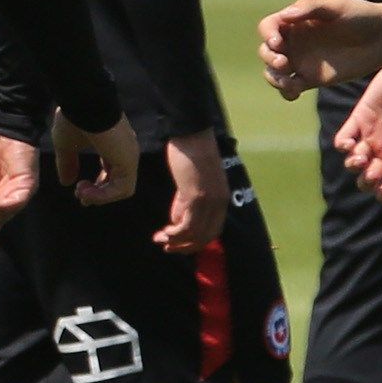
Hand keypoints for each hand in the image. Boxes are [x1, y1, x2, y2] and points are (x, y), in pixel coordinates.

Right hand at [49, 110, 139, 205]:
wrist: (83, 103)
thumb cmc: (75, 119)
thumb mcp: (66, 146)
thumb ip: (68, 164)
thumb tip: (66, 183)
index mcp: (113, 146)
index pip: (111, 171)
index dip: (97, 185)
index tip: (79, 190)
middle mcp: (125, 152)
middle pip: (118, 182)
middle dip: (99, 194)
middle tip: (81, 197)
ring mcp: (129, 156)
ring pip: (122, 189)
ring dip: (99, 197)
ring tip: (82, 193)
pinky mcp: (129, 161)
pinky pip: (123, 189)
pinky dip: (104, 195)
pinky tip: (87, 191)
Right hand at [152, 130, 228, 254]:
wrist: (191, 134)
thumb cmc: (190, 153)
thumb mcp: (190, 182)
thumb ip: (185, 202)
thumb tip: (175, 221)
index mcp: (221, 199)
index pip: (213, 230)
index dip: (195, 241)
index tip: (177, 243)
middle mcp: (219, 203)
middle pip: (206, 237)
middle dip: (185, 247)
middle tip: (167, 248)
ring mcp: (209, 201)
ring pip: (195, 234)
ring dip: (176, 242)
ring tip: (160, 241)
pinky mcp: (197, 197)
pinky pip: (187, 225)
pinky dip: (174, 234)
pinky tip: (163, 232)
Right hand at [258, 0, 381, 98]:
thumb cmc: (360, 15)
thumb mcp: (336, 6)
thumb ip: (310, 8)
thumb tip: (285, 16)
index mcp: (295, 21)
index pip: (268, 27)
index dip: (267, 35)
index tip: (278, 43)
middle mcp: (294, 41)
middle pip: (266, 51)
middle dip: (269, 58)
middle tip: (284, 63)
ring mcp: (301, 61)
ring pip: (273, 72)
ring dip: (273, 78)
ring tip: (289, 82)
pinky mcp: (311, 79)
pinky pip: (290, 88)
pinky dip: (286, 92)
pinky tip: (295, 92)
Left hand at [338, 68, 381, 200]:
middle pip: (368, 177)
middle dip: (367, 181)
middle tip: (373, 172)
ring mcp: (370, 137)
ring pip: (354, 162)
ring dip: (354, 166)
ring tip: (361, 158)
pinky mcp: (358, 119)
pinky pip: (343, 139)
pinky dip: (342, 146)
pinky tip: (349, 145)